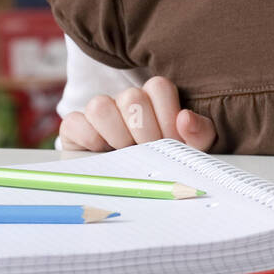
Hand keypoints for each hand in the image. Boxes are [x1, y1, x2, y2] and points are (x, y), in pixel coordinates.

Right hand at [59, 76, 216, 151]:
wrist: (132, 187)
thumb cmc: (165, 163)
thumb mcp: (190, 150)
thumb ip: (198, 134)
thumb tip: (185, 118)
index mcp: (155, 99)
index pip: (158, 87)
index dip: (166, 115)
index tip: (170, 140)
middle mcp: (126, 101)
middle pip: (132, 98)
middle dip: (144, 132)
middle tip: (148, 151)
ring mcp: (99, 112)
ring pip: (101, 106)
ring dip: (116, 135)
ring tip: (125, 154)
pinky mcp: (75, 128)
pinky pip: (75, 122)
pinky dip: (89, 138)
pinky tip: (101, 153)